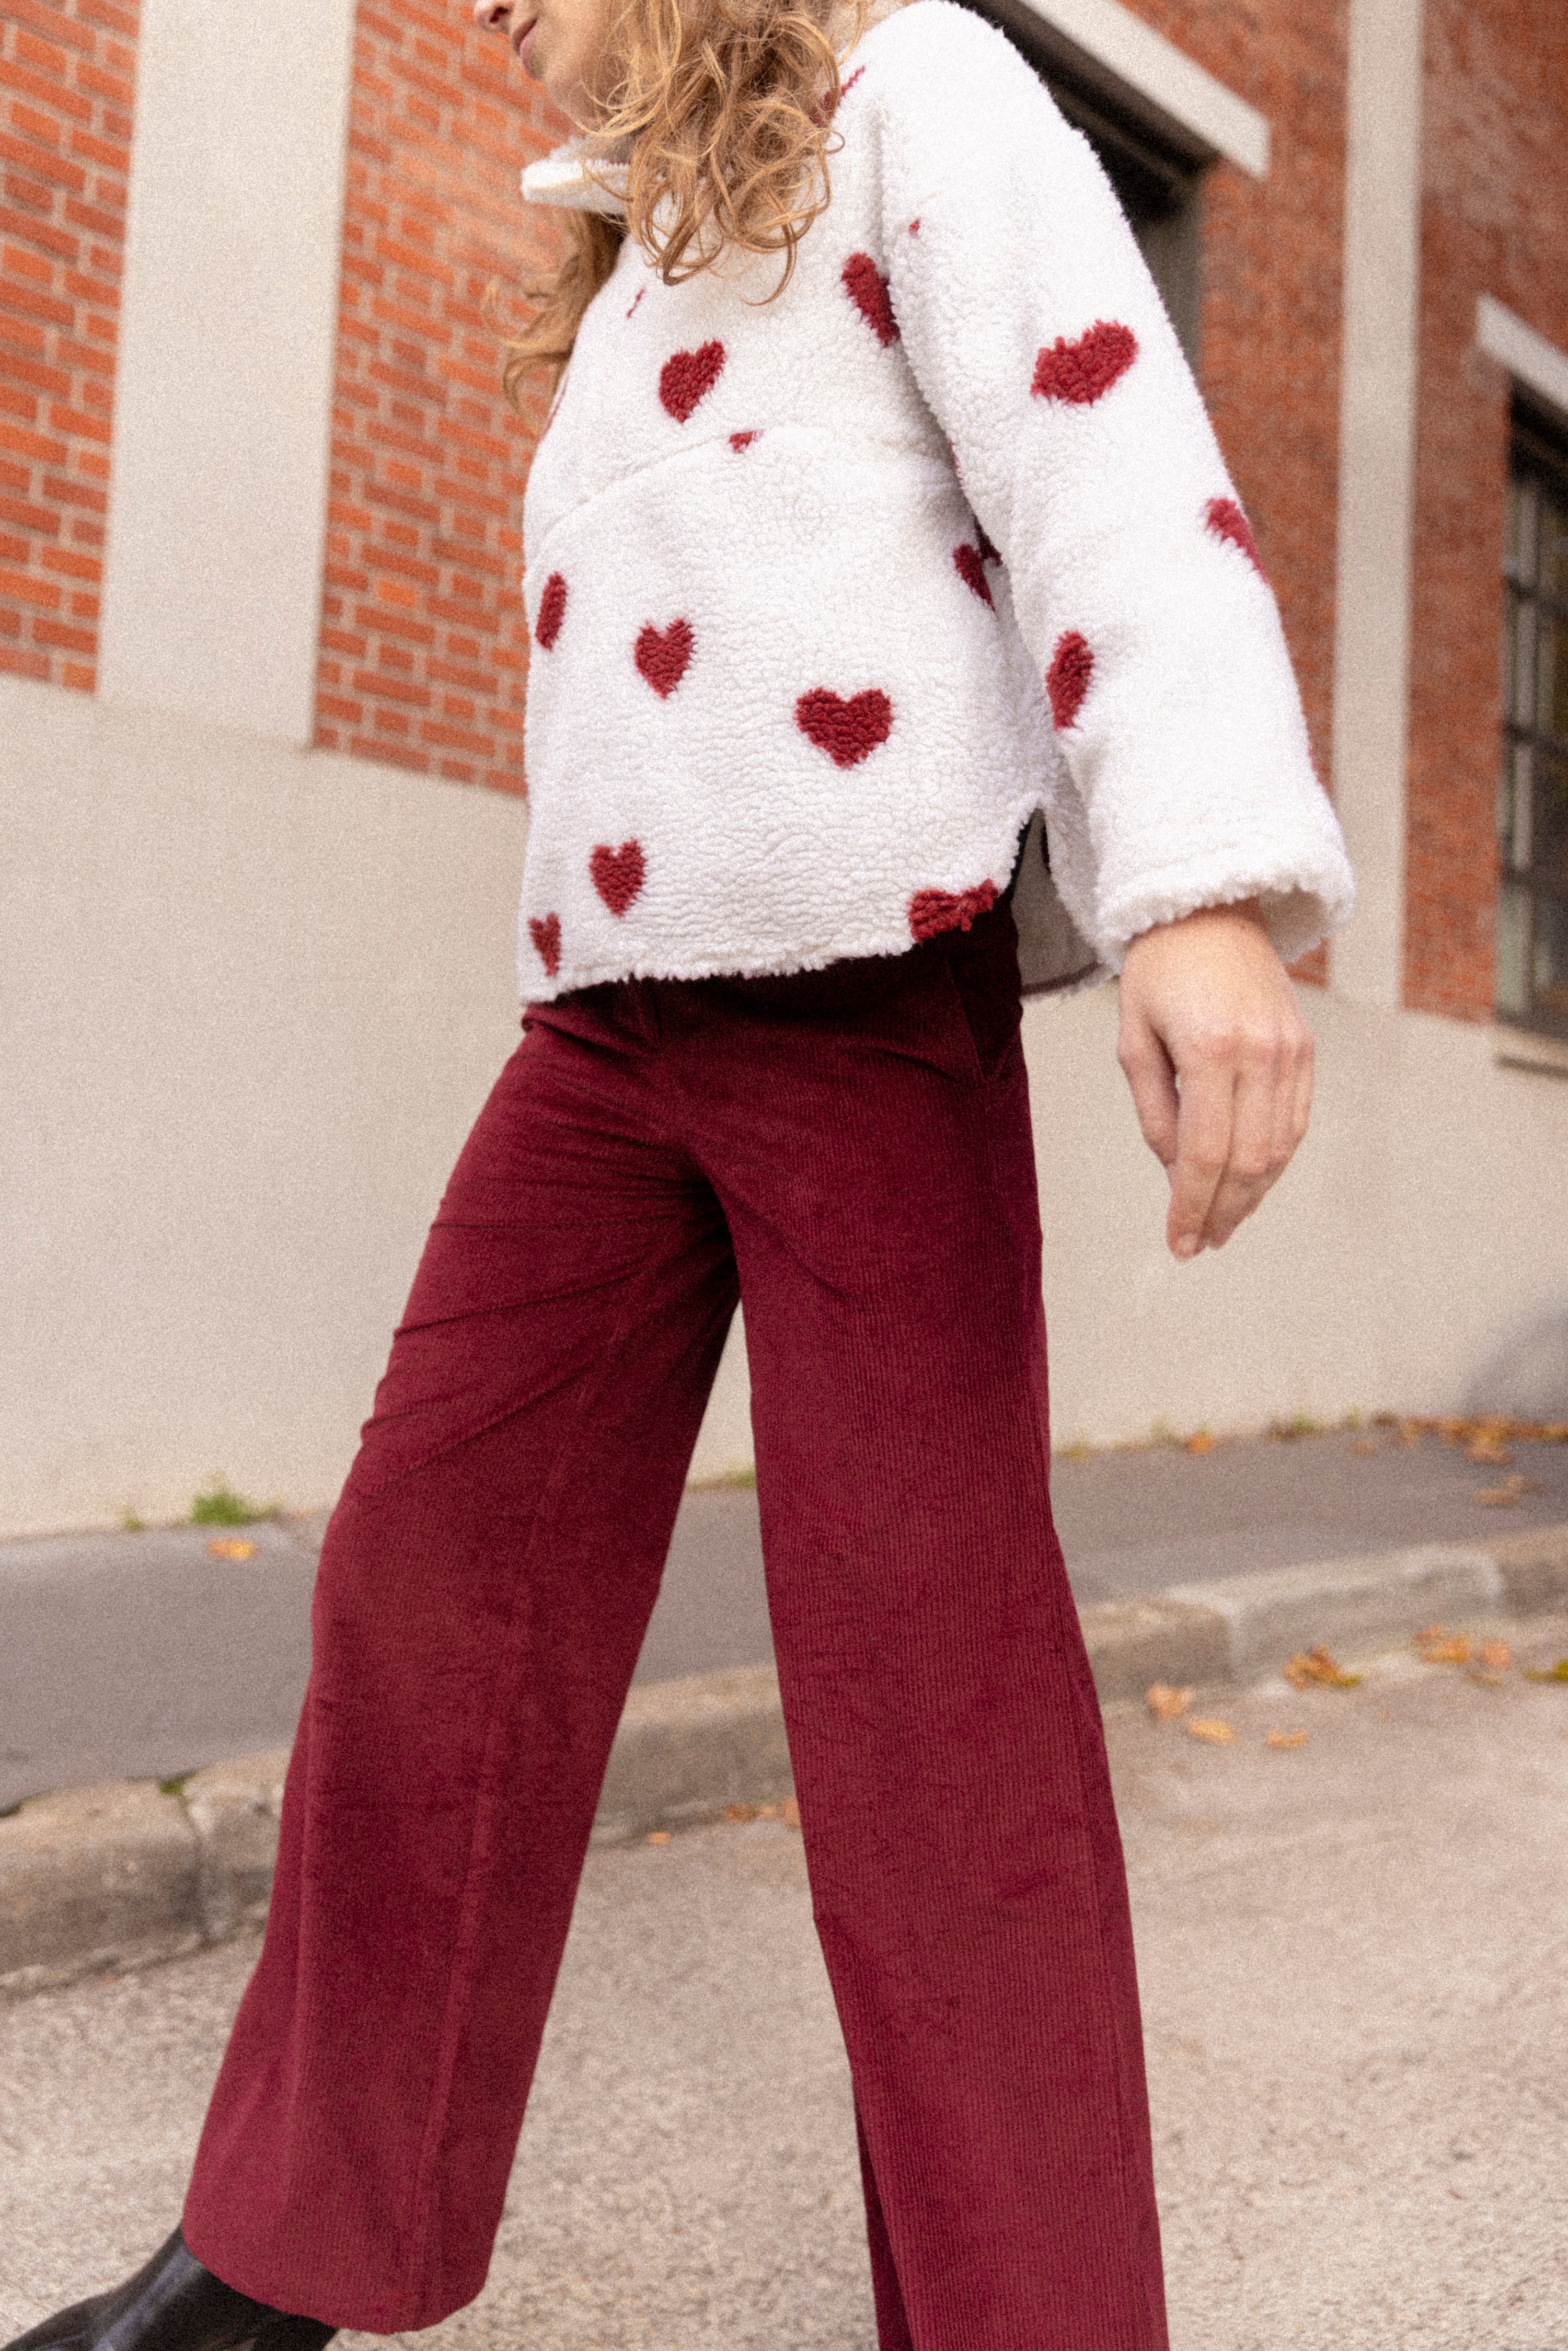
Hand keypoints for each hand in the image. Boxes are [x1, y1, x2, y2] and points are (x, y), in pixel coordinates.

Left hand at [1116, 900, 1313, 1259]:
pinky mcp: (1306, 1048)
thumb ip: (1155, 1113)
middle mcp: (1260, 1053)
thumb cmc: (1158, 972)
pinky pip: (1295, 1122)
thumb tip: (1178, 1176)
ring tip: (1222, 1224)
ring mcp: (1291, 1051)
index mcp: (1209, 1049)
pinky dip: (1273, 1161)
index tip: (1178, 1243)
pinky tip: (1249, 1183)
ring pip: (1278, 1150)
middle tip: (1200, 1244)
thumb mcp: (1134, 1040)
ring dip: (1252, 1197)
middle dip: (1223, 1213)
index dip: (1192, 1208)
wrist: (1210, 908)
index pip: (1205, 1155)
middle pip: (1248, 1162)